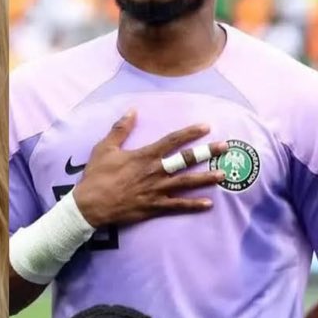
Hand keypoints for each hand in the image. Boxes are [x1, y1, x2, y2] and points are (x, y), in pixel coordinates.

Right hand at [72, 111, 228, 227]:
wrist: (92, 203)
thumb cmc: (97, 174)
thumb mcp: (105, 147)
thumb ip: (121, 129)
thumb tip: (132, 110)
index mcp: (144, 155)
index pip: (172, 140)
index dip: (190, 133)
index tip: (206, 127)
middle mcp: (155, 171)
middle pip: (186, 160)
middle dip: (206, 152)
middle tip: (225, 147)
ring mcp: (157, 190)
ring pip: (187, 183)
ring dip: (206, 178)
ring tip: (223, 174)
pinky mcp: (155, 207)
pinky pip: (178, 206)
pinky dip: (194, 205)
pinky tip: (208, 204)